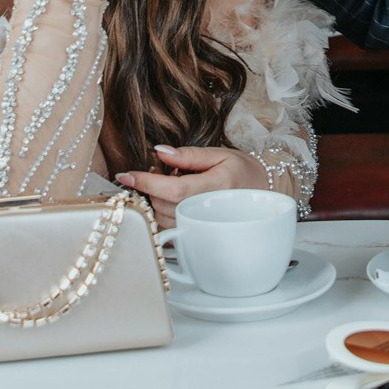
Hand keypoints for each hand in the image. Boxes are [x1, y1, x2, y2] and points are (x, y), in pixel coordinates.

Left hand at [117, 144, 267, 226]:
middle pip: (164, 205)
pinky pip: (169, 230)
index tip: (125, 175)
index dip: (147, 183)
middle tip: (156, 169)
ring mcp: (203, 227)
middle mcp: (209, 211)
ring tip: (165, 182)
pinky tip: (166, 201)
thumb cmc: (242, 171)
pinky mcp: (198, 235)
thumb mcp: (219, 154)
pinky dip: (159, 215)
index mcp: (216, 187)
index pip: (174, 189)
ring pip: (163, 219)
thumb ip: (188, 155)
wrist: (263, 192)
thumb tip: (160, 152)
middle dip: (150, 187)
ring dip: (154, 200)